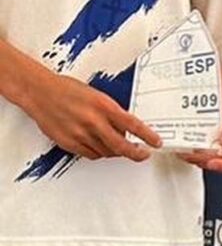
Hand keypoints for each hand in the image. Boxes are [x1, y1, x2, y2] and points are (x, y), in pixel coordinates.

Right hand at [22, 66, 161, 160]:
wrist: (40, 93)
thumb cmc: (68, 90)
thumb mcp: (98, 96)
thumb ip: (112, 113)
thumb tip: (127, 128)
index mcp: (104, 106)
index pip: (133, 125)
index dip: (147, 136)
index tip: (155, 142)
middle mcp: (93, 121)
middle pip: (121, 146)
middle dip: (136, 153)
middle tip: (143, 154)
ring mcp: (80, 134)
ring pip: (106, 152)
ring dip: (116, 152)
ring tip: (119, 146)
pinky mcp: (68, 143)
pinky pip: (90, 154)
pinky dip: (99, 153)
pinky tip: (100, 146)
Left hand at [179, 68, 221, 171]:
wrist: (217, 78)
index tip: (212, 161)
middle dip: (207, 161)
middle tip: (192, 155)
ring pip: (212, 159)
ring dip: (197, 158)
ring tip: (185, 151)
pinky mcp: (210, 138)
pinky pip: (202, 151)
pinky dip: (192, 152)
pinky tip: (185, 147)